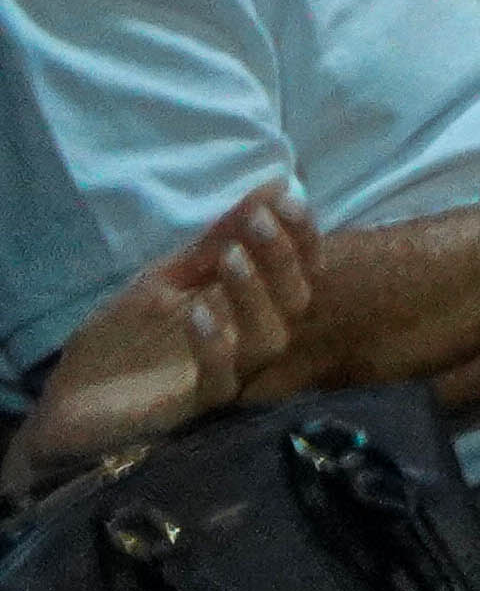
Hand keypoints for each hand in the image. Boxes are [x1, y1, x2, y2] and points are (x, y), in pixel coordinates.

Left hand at [7, 186, 319, 483]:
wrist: (67, 403)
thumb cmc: (119, 342)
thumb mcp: (163, 279)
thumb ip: (216, 241)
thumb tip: (276, 185)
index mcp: (244, 308)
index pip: (297, 270)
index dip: (301, 235)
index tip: (286, 199)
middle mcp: (246, 340)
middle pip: (294, 301)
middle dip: (281, 257)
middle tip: (257, 222)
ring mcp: (225, 375)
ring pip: (269, 339)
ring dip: (255, 294)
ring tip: (229, 259)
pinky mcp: (193, 406)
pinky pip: (221, 379)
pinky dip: (215, 344)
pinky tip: (195, 313)